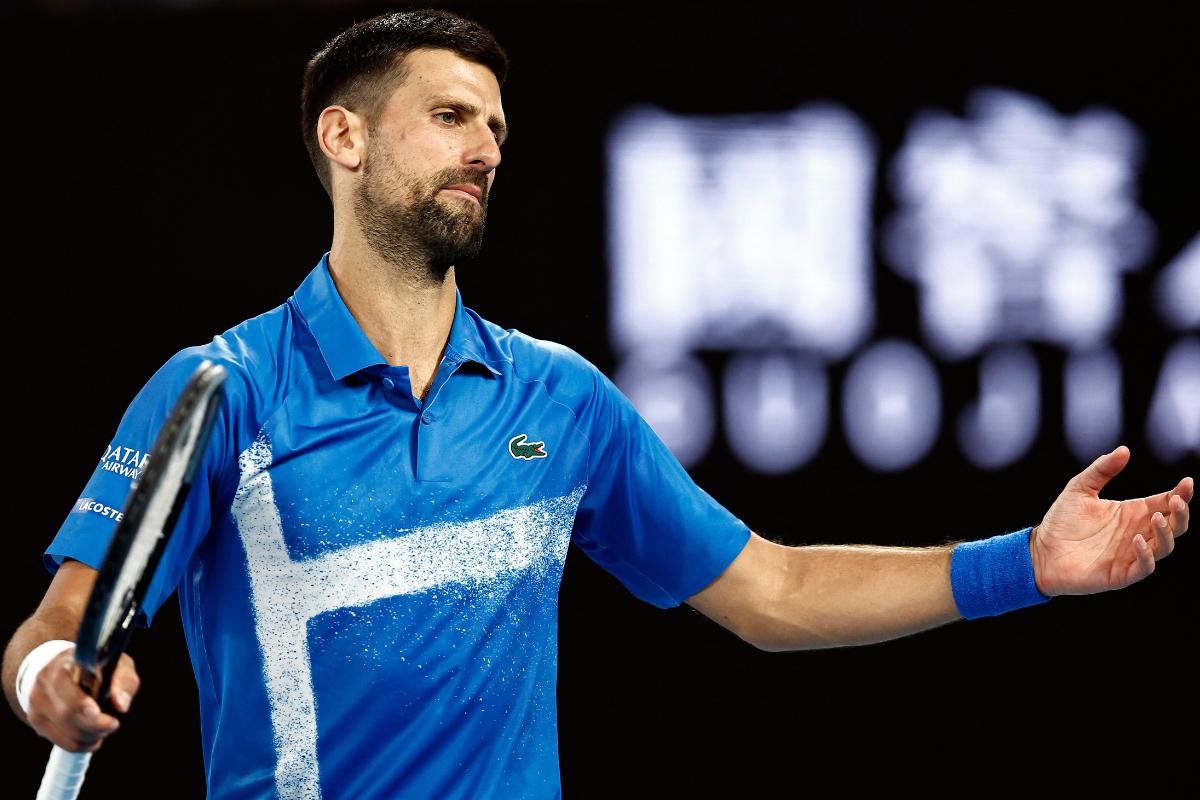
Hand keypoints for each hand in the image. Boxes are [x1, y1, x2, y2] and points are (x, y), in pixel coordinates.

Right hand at [25, 649, 139, 751]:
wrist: (67, 668)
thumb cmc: (98, 668)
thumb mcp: (117, 665)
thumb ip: (123, 681)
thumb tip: (121, 706)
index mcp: (64, 663)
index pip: (65, 685)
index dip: (80, 702)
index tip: (97, 713)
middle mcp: (44, 682)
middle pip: (67, 714)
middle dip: (95, 725)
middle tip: (113, 724)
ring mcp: (36, 702)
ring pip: (66, 732)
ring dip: (91, 736)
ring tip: (104, 729)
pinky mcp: (35, 719)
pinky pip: (61, 742)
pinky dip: (81, 744)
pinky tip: (93, 736)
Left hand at [1031, 446, 1191, 595]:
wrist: (1040, 550)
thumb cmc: (1061, 521)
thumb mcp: (1079, 488)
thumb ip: (1101, 470)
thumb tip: (1124, 449)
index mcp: (1133, 513)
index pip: (1166, 503)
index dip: (1180, 494)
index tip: (1187, 482)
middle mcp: (1138, 533)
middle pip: (1174, 525)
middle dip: (1181, 513)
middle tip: (1177, 500)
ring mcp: (1132, 555)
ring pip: (1164, 546)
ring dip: (1166, 533)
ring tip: (1157, 518)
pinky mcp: (1121, 574)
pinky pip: (1143, 567)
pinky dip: (1146, 555)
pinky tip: (1137, 540)